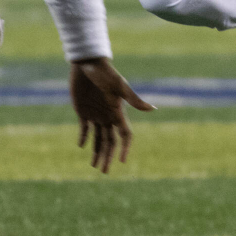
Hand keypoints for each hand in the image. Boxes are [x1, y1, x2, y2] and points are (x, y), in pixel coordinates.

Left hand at [69, 57, 154, 173]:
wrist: (88, 62)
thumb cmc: (105, 73)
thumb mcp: (119, 86)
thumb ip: (133, 99)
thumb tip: (153, 109)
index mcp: (118, 112)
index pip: (125, 135)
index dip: (124, 148)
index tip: (122, 161)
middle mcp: (108, 116)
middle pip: (110, 142)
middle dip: (108, 156)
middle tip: (104, 172)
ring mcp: (95, 114)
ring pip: (98, 138)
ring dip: (97, 152)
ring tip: (95, 166)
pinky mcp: (82, 110)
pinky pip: (84, 128)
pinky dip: (83, 137)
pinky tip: (82, 146)